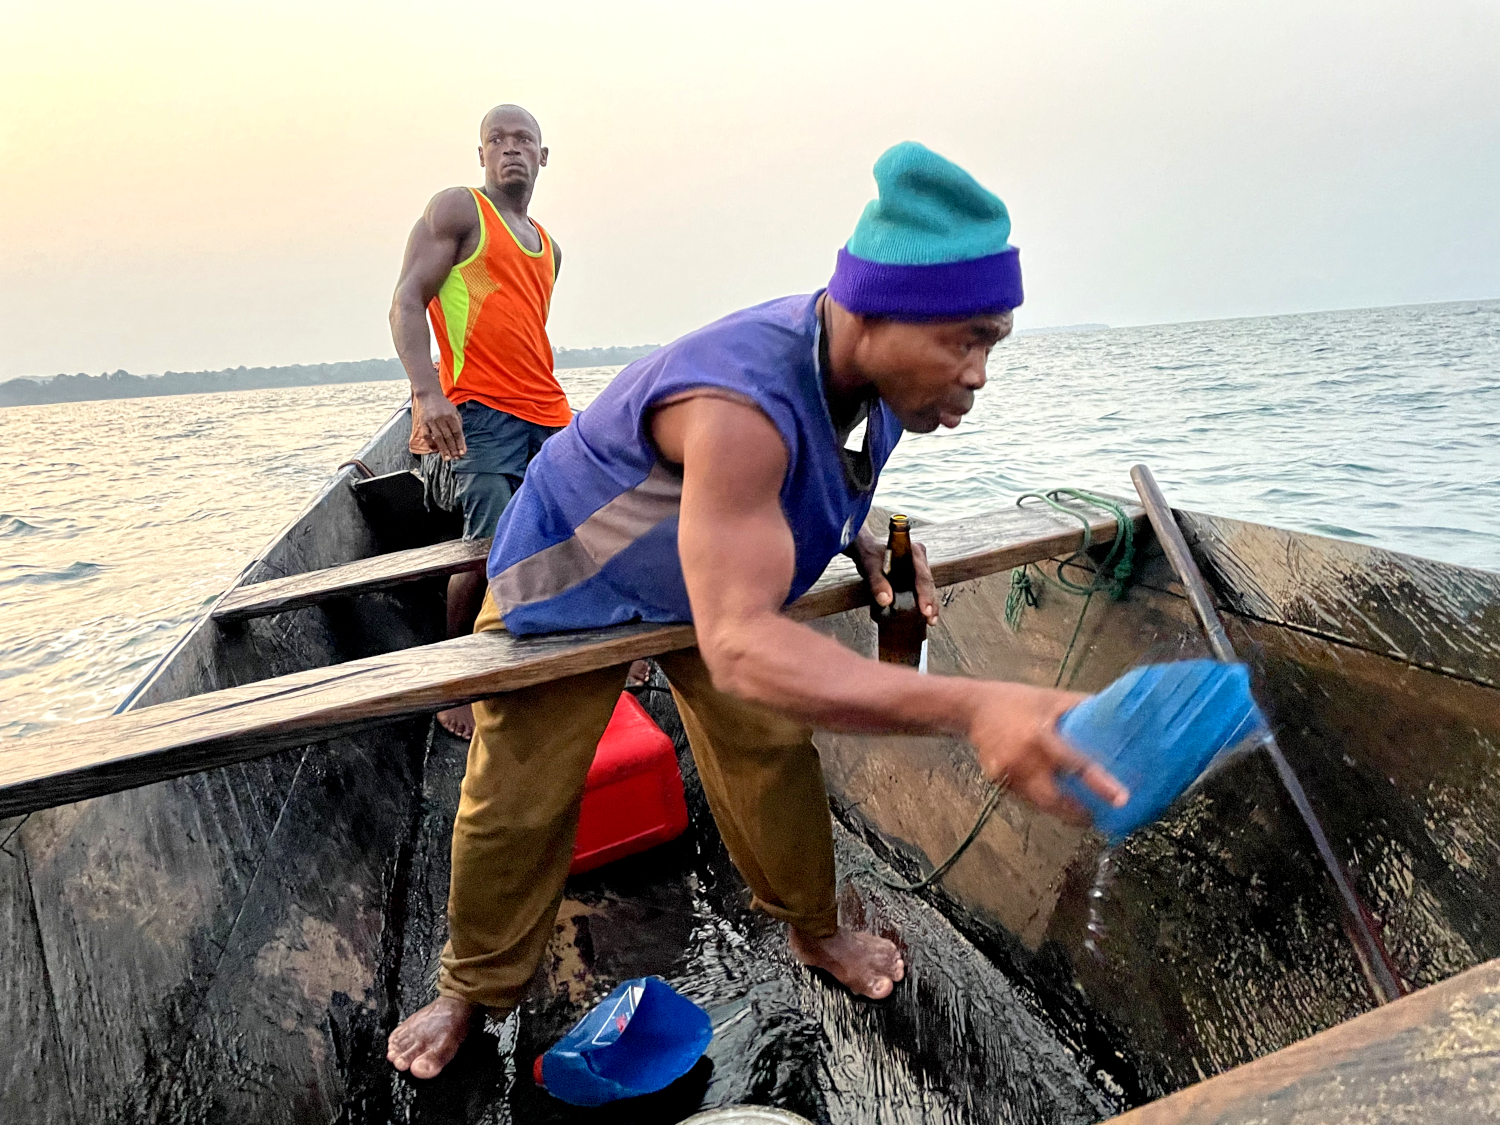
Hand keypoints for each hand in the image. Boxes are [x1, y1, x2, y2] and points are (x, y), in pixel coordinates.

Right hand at [413, 383, 465, 460]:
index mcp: (451, 415)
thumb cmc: (444, 405)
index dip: (460, 443)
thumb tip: (462, 442)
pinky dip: (431, 444)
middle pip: (448, 436)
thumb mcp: (454, 412)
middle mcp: (441, 418)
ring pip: (438, 438)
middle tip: (455, 458)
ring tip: (447, 458)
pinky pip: (427, 436)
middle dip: (452, 449)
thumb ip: (458, 426)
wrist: (428, 394)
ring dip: (443, 449)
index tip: (462, 452)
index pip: (457, 432)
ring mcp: (431, 421)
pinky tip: (435, 450)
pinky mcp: (423, 423)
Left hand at [850, 529, 938, 623]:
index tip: (926, 610)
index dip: (925, 594)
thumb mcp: (870, 566)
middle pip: (928, 583)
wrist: (866, 548)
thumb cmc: (869, 554)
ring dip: (930, 604)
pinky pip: (923, 588)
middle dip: (930, 602)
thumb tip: (885, 600)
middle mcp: (919, 559)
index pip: (921, 576)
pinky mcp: (916, 575)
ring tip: (930, 620)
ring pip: (928, 587)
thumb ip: (877, 582)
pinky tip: (925, 615)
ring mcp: (919, 566)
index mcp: (913, 552)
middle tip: (930, 619)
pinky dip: (924, 601)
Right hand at [965, 682, 1128, 821]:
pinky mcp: (998, 782)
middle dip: (1077, 813)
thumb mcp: (1052, 698)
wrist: (973, 707)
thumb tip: (1116, 717)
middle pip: (1054, 799)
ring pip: (1040, 803)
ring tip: (1082, 812)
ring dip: (1061, 810)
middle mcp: (1023, 760)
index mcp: (1040, 736)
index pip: (1076, 764)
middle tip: (1097, 817)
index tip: (1121, 799)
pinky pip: (1026, 797)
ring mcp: (1008, 774)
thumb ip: (1081, 708)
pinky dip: (1043, 800)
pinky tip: (1053, 796)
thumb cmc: (1017, 700)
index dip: (1100, 783)